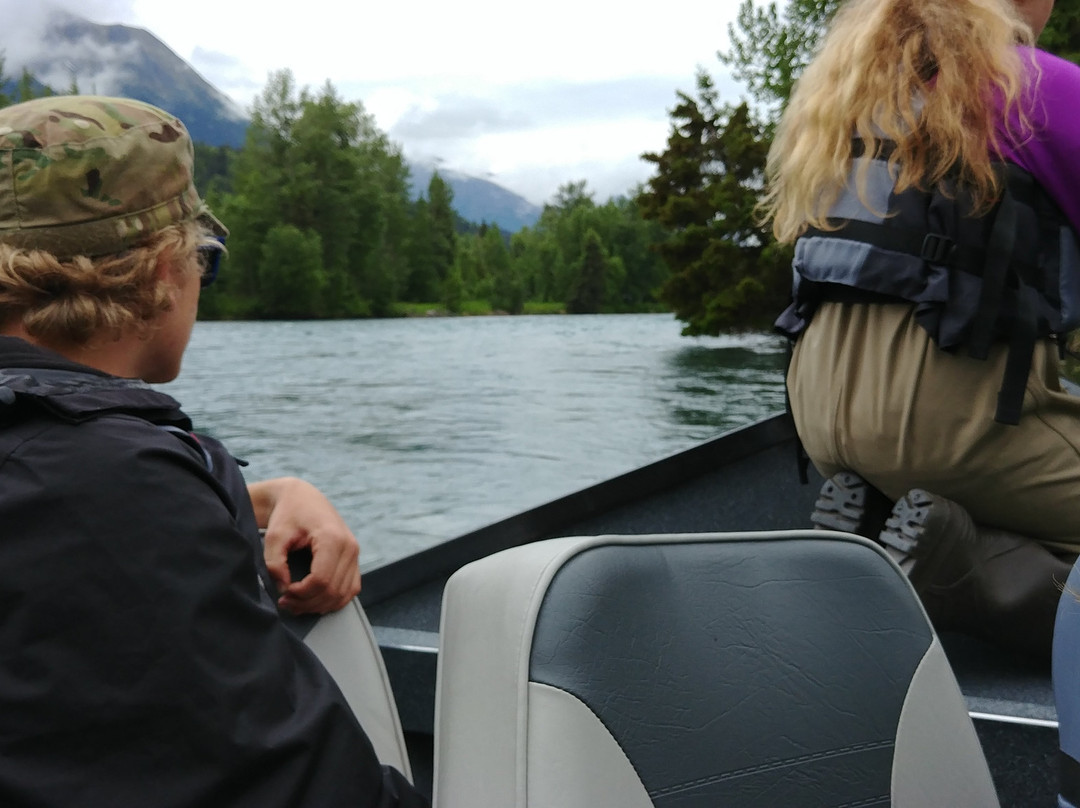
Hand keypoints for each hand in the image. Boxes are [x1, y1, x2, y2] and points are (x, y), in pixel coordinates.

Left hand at [248, 477, 360, 613]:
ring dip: (319, 605)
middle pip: (333, 591)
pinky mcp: (355, 559)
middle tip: (285, 601)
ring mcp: (355, 554)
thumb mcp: (274, 535)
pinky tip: (314, 599)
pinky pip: (350, 590)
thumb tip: (283, 588)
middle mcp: (349, 547)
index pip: (321, 580)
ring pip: (343, 594)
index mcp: (332, 538)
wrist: (303, 498)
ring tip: (297, 602)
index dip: (301, 594)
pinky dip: (333, 600)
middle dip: (307, 602)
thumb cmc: (288, 514)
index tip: (284, 592)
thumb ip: (275, 563)